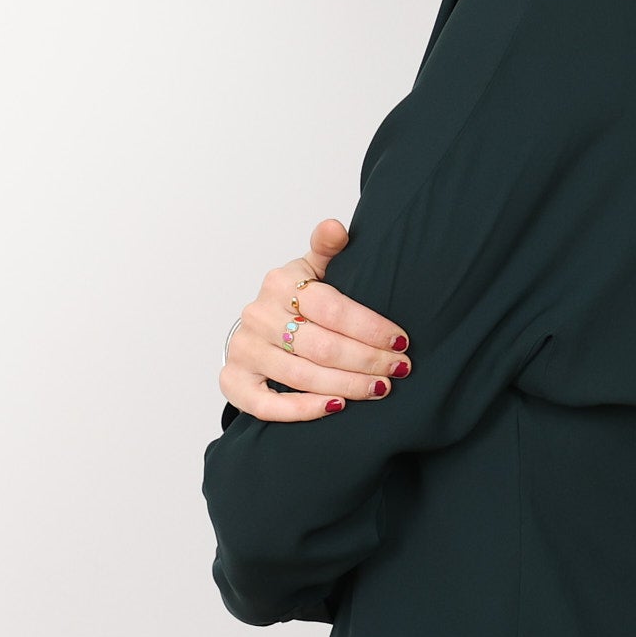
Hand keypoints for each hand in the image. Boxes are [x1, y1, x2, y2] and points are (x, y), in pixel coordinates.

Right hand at [218, 218, 412, 421]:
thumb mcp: (312, 269)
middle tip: (398, 369)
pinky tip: (336, 407)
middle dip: (366, 360)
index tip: (401, 341)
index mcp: (279, 283)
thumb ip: (327, 249)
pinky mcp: (234, 381)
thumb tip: (335, 227)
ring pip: (301, 376)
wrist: (256, 329)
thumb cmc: (294, 302)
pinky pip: (267, 404)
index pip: (331, 307)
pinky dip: (302, 409)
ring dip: (346, 385)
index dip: (370, 327)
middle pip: (321, 345)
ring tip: (379, 389)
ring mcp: (244, 350)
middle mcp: (258, 316)